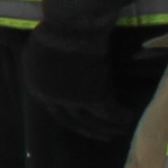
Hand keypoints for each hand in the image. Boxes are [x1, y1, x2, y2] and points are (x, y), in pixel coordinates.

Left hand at [27, 32, 146, 137]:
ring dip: (108, 127)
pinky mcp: (93, 98)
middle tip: (105, 137)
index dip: (70, 119)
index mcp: (37, 89)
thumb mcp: (40, 53)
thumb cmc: (55, 33)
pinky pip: (110, 112)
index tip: (82, 124)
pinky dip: (120, 116)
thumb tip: (53, 73)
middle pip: (73, 121)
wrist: (71, 30)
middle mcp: (52, 99)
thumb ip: (45, 69)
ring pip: (93, 119)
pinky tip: (129, 117)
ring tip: (122, 129)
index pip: (54, 111)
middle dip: (90, 130)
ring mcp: (71, 100)